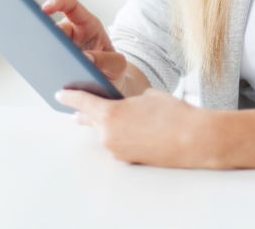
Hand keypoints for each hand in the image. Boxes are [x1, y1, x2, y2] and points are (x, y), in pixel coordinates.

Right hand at [41, 0, 127, 90]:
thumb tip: (86, 59)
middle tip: (42, 43)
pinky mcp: (55, 63)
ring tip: (42, 63)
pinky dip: (42, 68)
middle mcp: (72, 34)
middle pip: (54, 28)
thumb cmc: (113, 70)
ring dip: (42, 53)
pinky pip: (44, 62)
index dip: (57, 3)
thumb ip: (107, 61)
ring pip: (46, 45)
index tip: (45, 8)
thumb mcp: (117, 65)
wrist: (109, 87)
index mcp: (88, 25)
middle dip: (46, 34)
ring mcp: (62, 49)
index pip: (71, 6)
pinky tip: (41, 76)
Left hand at [55, 87, 220, 167]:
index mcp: (110, 113)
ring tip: (113, 118)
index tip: (60, 94)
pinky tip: (132, 130)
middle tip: (76, 111)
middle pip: (90, 121)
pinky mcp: (128, 159)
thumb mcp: (148, 96)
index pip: (82, 102)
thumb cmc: (173, 113)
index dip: (70, 96)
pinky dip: (120, 135)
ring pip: (105, 133)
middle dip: (84, 114)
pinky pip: (117, 143)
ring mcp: (117, 150)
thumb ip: (129, 100)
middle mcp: (108, 134)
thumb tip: (126, 106)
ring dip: (105, 125)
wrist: (194, 139)